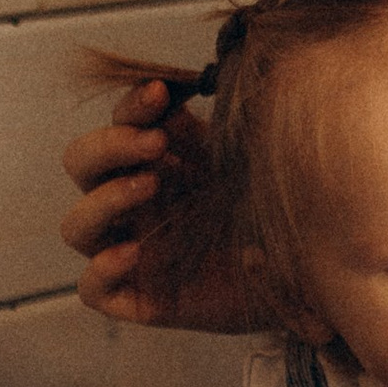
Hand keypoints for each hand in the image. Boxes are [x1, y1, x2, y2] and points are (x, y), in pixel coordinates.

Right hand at [60, 78, 258, 330]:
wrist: (310, 274)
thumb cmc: (276, 211)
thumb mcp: (245, 161)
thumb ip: (208, 127)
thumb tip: (172, 87)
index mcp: (154, 163)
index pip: (119, 125)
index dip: (131, 106)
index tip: (162, 92)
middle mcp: (134, 205)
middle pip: (81, 165)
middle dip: (109, 146)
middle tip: (156, 142)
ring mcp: (131, 252)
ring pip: (76, 226)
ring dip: (104, 200)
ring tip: (151, 186)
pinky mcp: (140, 298)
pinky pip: (92, 290)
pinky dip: (101, 270)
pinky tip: (133, 253)